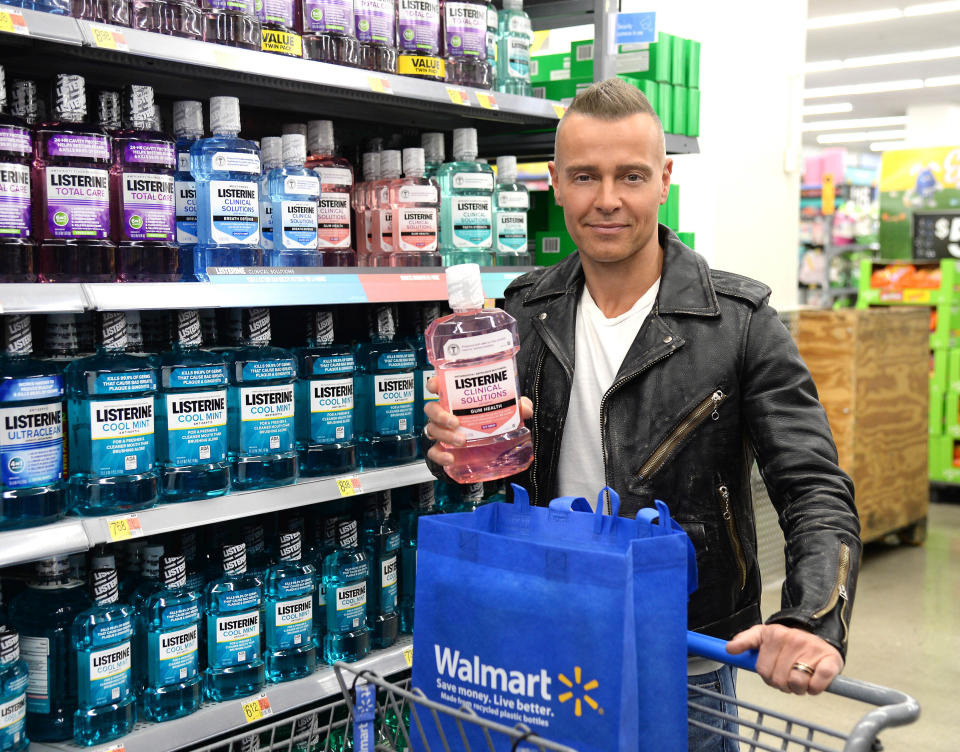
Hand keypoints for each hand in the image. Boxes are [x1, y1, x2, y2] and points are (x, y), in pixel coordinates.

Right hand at [423, 377, 532, 466]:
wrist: (492, 451)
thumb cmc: (492, 424)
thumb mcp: (506, 413)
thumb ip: (516, 407)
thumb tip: (524, 407)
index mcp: (457, 400)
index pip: (439, 387)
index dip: (434, 384)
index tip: (436, 386)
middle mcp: (446, 414)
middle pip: (431, 409)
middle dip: (440, 414)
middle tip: (455, 422)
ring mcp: (443, 433)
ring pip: (432, 429)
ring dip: (444, 434)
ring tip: (461, 440)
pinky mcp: (444, 450)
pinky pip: (433, 452)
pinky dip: (440, 455)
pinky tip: (451, 457)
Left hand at [726, 624, 842, 694]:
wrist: (818, 635)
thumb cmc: (787, 642)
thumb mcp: (763, 636)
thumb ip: (745, 641)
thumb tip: (729, 649)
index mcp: (775, 634)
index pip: (763, 670)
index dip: (768, 677)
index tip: (773, 672)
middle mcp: (794, 639)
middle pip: (779, 679)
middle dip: (783, 684)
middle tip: (789, 676)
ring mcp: (813, 649)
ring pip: (797, 683)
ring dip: (798, 688)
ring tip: (801, 678)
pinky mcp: (831, 661)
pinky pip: (817, 684)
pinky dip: (815, 688)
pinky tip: (813, 681)